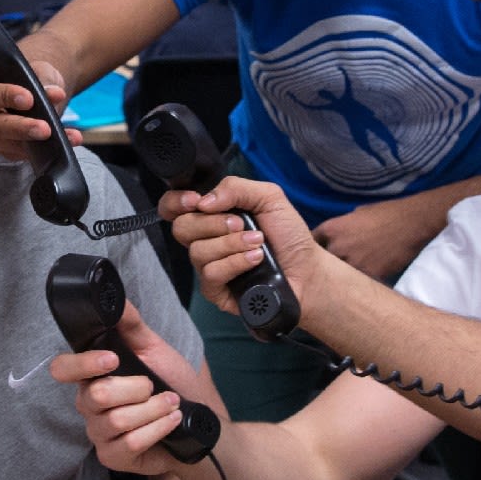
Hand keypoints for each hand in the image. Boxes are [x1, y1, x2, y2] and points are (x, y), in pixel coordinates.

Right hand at [0, 57, 84, 161]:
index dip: (2, 97)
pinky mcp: (5, 151)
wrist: (35, 93)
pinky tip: (68, 139)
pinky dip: (47, 147)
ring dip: (34, 140)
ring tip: (59, 134)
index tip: (28, 99)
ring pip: (6, 143)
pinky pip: (24, 152)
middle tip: (44, 127)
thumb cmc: (27, 78)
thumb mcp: (35, 71)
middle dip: (19, 127)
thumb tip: (54, 93)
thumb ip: (42, 79)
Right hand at [49, 299, 209, 476]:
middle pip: (96, 395)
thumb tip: (116, 299)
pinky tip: (171, 421)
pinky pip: (129, 443)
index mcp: (92, 376)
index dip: (83, 364)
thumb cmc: (171, 384)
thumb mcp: (154, 349)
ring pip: (116, 420)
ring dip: (152, 409)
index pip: (63, 369)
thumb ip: (131, 325)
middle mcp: (89, 406)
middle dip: (136, 388)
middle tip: (155, 386)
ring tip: (170, 404)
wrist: (197, 422)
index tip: (113, 359)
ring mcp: (99, 434)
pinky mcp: (113, 458)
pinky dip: (157, 428)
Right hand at [166, 175, 331, 320]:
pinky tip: (255, 259)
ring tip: (258, 243)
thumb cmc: (288, 235)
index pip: (173, 207)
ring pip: (197, 252)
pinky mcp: (216, 291)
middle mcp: (205, 240)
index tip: (195, 201)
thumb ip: (236, 188)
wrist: (307, 269)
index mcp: (212, 215)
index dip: (175, 202)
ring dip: (231, 244)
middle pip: (181, 228)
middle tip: (241, 224)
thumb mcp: (268, 197)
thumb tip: (202, 202)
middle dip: (213, 223)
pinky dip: (235, 263)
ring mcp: (208, 266)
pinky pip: (211, 274)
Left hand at [311, 196, 436, 281]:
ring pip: (338, 277)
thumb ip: (341, 227)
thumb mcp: (357, 214)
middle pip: (320, 264)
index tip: (315, 254)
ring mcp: (353, 263)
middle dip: (324, 266)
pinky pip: (359, 283)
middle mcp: (338, 247)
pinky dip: (360, 283)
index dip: (313, 249)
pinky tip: (363, 283)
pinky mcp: (370, 275)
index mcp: (332, 229)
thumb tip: (335, 237)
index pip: (311, 244)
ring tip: (346, 279)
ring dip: (341, 278)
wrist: (412, 222)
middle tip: (328, 270)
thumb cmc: (386, 213)